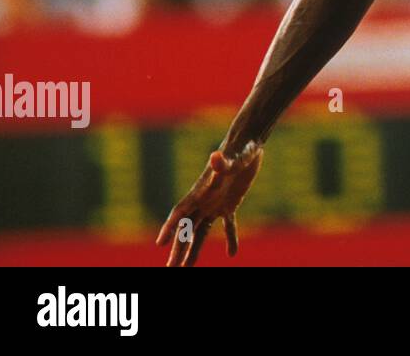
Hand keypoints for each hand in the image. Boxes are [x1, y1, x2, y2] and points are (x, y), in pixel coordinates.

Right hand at [156, 141, 263, 265]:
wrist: (249, 141)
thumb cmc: (240, 148)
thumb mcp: (234, 157)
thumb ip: (224, 162)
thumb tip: (215, 157)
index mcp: (201, 191)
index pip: (181, 212)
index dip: (170, 227)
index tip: (160, 243)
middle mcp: (204, 199)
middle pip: (187, 229)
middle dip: (178, 249)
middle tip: (172, 268)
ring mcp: (215, 202)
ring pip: (200, 231)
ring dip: (194, 249)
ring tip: (186, 268)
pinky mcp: (230, 203)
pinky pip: (227, 225)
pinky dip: (229, 238)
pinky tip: (232, 254)